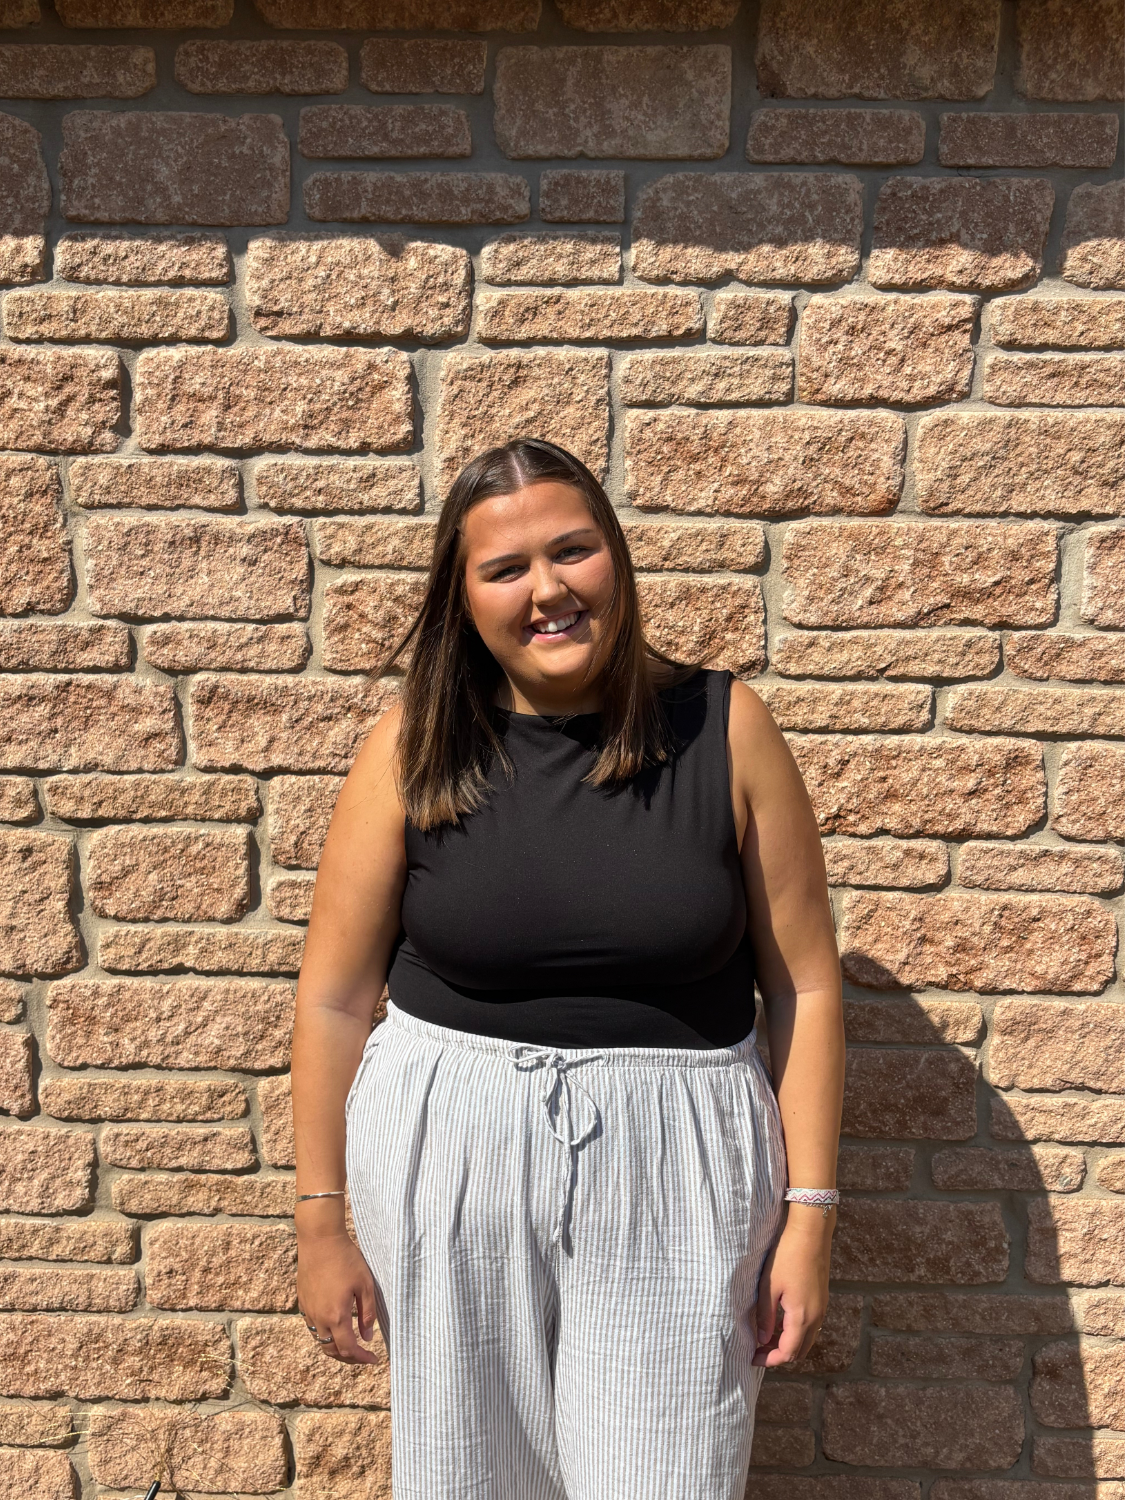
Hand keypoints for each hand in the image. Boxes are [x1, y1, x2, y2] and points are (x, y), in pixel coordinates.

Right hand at [296, 1219, 380, 1364]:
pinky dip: (324, 1335)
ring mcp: (308, 1311)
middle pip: (332, 1351)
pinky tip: (335, 1327)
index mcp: (336, 1316)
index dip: (362, 1359)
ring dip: (335, 1348)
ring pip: (320, 1341)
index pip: (348, 1349)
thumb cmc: (346, 1259)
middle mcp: (319, 1318)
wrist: (320, 1240)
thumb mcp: (365, 1285)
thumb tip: (368, 1337)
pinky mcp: (302, 1302)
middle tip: (363, 1356)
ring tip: (350, 1345)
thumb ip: (368, 1313)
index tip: (374, 1360)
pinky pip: (313, 1327)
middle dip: (348, 1358)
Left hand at [752, 1209, 832, 1367]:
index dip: (769, 1359)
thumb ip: (765, 1316)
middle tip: (757, 1349)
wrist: (810, 1232)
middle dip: (778, 1355)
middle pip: (799, 1351)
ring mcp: (821, 1308)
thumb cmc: (787, 1256)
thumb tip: (762, 1339)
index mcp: (802, 1317)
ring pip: (806, 1339)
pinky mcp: (822, 1299)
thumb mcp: (769, 1286)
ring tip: (765, 1336)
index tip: (752, 1357)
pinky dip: (795, 1331)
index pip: (788, 1352)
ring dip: (787, 1343)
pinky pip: (810, 1326)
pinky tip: (779, 1321)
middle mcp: (816, 1317)